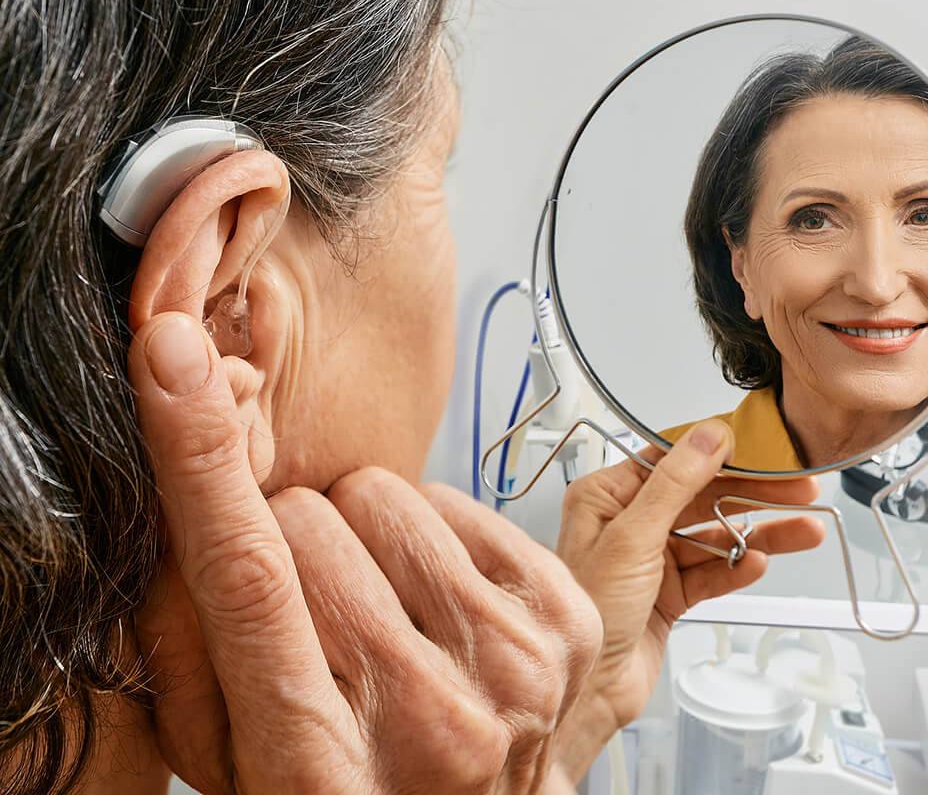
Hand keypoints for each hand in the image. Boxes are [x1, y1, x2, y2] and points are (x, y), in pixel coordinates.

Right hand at [129, 312, 602, 794]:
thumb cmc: (341, 792)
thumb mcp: (228, 757)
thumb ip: (183, 644)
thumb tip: (183, 494)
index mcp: (317, 767)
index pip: (247, 577)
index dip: (200, 458)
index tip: (173, 363)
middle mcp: (431, 718)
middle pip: (311, 519)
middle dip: (294, 547)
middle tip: (317, 615)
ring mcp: (514, 665)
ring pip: (385, 493)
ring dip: (364, 538)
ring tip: (381, 612)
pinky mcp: (567, 615)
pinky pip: (454, 496)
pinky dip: (429, 536)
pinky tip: (433, 601)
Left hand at [552, 419, 825, 780]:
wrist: (588, 688)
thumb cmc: (589, 609)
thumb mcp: (631, 536)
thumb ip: (674, 484)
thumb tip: (707, 436)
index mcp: (606, 497)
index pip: (672, 461)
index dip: (719, 454)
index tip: (763, 450)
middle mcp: (627, 523)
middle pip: (701, 496)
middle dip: (752, 493)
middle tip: (799, 488)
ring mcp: (651, 559)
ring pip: (715, 536)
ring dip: (759, 533)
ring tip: (804, 530)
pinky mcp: (670, 594)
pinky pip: (713, 571)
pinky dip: (738, 567)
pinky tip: (761, 562)